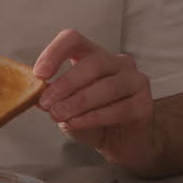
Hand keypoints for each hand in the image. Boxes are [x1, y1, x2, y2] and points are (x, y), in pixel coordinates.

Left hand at [34, 29, 152, 163]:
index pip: (74, 39)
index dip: (55, 52)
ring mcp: (135, 80)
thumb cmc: (92, 119)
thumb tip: (37, 97)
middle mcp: (118, 62)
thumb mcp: (67, 107)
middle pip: (92, 64)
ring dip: (78, 102)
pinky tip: (78, 123)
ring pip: (106, 86)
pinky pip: (119, 108)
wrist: (121, 143)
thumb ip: (56, 99)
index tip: (40, 74)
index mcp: (94, 54)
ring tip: (60, 115)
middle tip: (47, 104)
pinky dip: (94, 117)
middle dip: (66, 84)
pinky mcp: (144, 103)